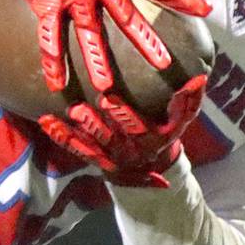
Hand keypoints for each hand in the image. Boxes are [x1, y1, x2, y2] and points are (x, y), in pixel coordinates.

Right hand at [0, 0, 210, 92]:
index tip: (205, 9)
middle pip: (127, 16)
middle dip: (146, 40)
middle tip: (165, 63)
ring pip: (89, 32)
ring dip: (97, 60)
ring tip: (106, 88)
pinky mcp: (47, 2)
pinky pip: (50, 36)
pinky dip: (52, 61)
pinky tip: (57, 85)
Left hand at [38, 75, 206, 188]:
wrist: (150, 166)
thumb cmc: (165, 131)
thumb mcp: (180, 120)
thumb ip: (189, 101)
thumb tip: (199, 78)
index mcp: (152, 141)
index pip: (139, 130)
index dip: (125, 116)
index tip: (110, 99)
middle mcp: (130, 152)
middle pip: (112, 138)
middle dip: (98, 122)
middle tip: (82, 106)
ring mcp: (110, 156)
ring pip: (93, 144)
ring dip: (80, 130)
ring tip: (70, 111)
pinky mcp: (94, 157)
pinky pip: (76, 148)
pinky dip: (61, 135)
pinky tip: (46, 121)